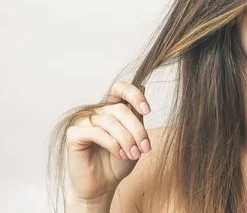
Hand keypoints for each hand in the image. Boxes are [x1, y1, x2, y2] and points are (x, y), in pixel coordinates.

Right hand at [65, 81, 151, 200]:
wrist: (103, 185)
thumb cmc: (118, 162)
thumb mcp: (135, 137)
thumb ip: (137, 116)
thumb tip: (142, 87)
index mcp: (112, 109)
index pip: (120, 88)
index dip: (134, 95)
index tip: (147, 110)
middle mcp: (97, 112)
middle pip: (120, 109)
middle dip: (137, 129)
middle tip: (145, 147)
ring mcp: (84, 121)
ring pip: (109, 121)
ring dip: (126, 139)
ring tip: (133, 154)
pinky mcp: (74, 134)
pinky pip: (96, 132)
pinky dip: (112, 143)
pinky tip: (120, 154)